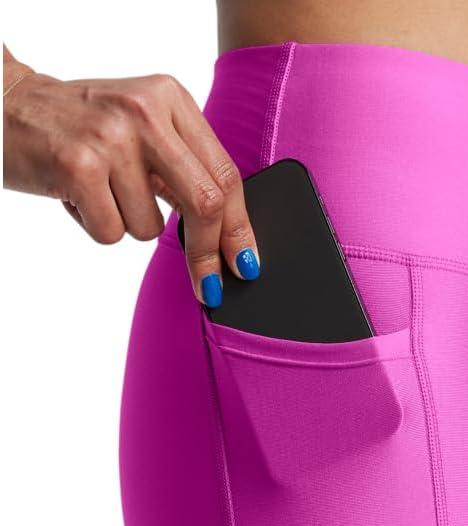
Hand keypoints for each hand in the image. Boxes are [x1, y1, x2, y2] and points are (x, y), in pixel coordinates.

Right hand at [3, 64, 259, 305]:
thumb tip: (229, 237)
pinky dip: (96, 225)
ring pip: (151, 228)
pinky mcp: (78, 166)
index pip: (225, 174)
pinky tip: (78, 195)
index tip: (245, 263)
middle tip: (208, 286)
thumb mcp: (142, 128)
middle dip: (208, 254)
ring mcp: (111, 137)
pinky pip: (112, 232)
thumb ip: (184, 167)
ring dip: (128, 224)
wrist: (6, 107)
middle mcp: (145, 112)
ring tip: (101, 190)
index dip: (239, 228)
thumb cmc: (81, 127)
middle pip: (205, 202)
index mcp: (171, 98)